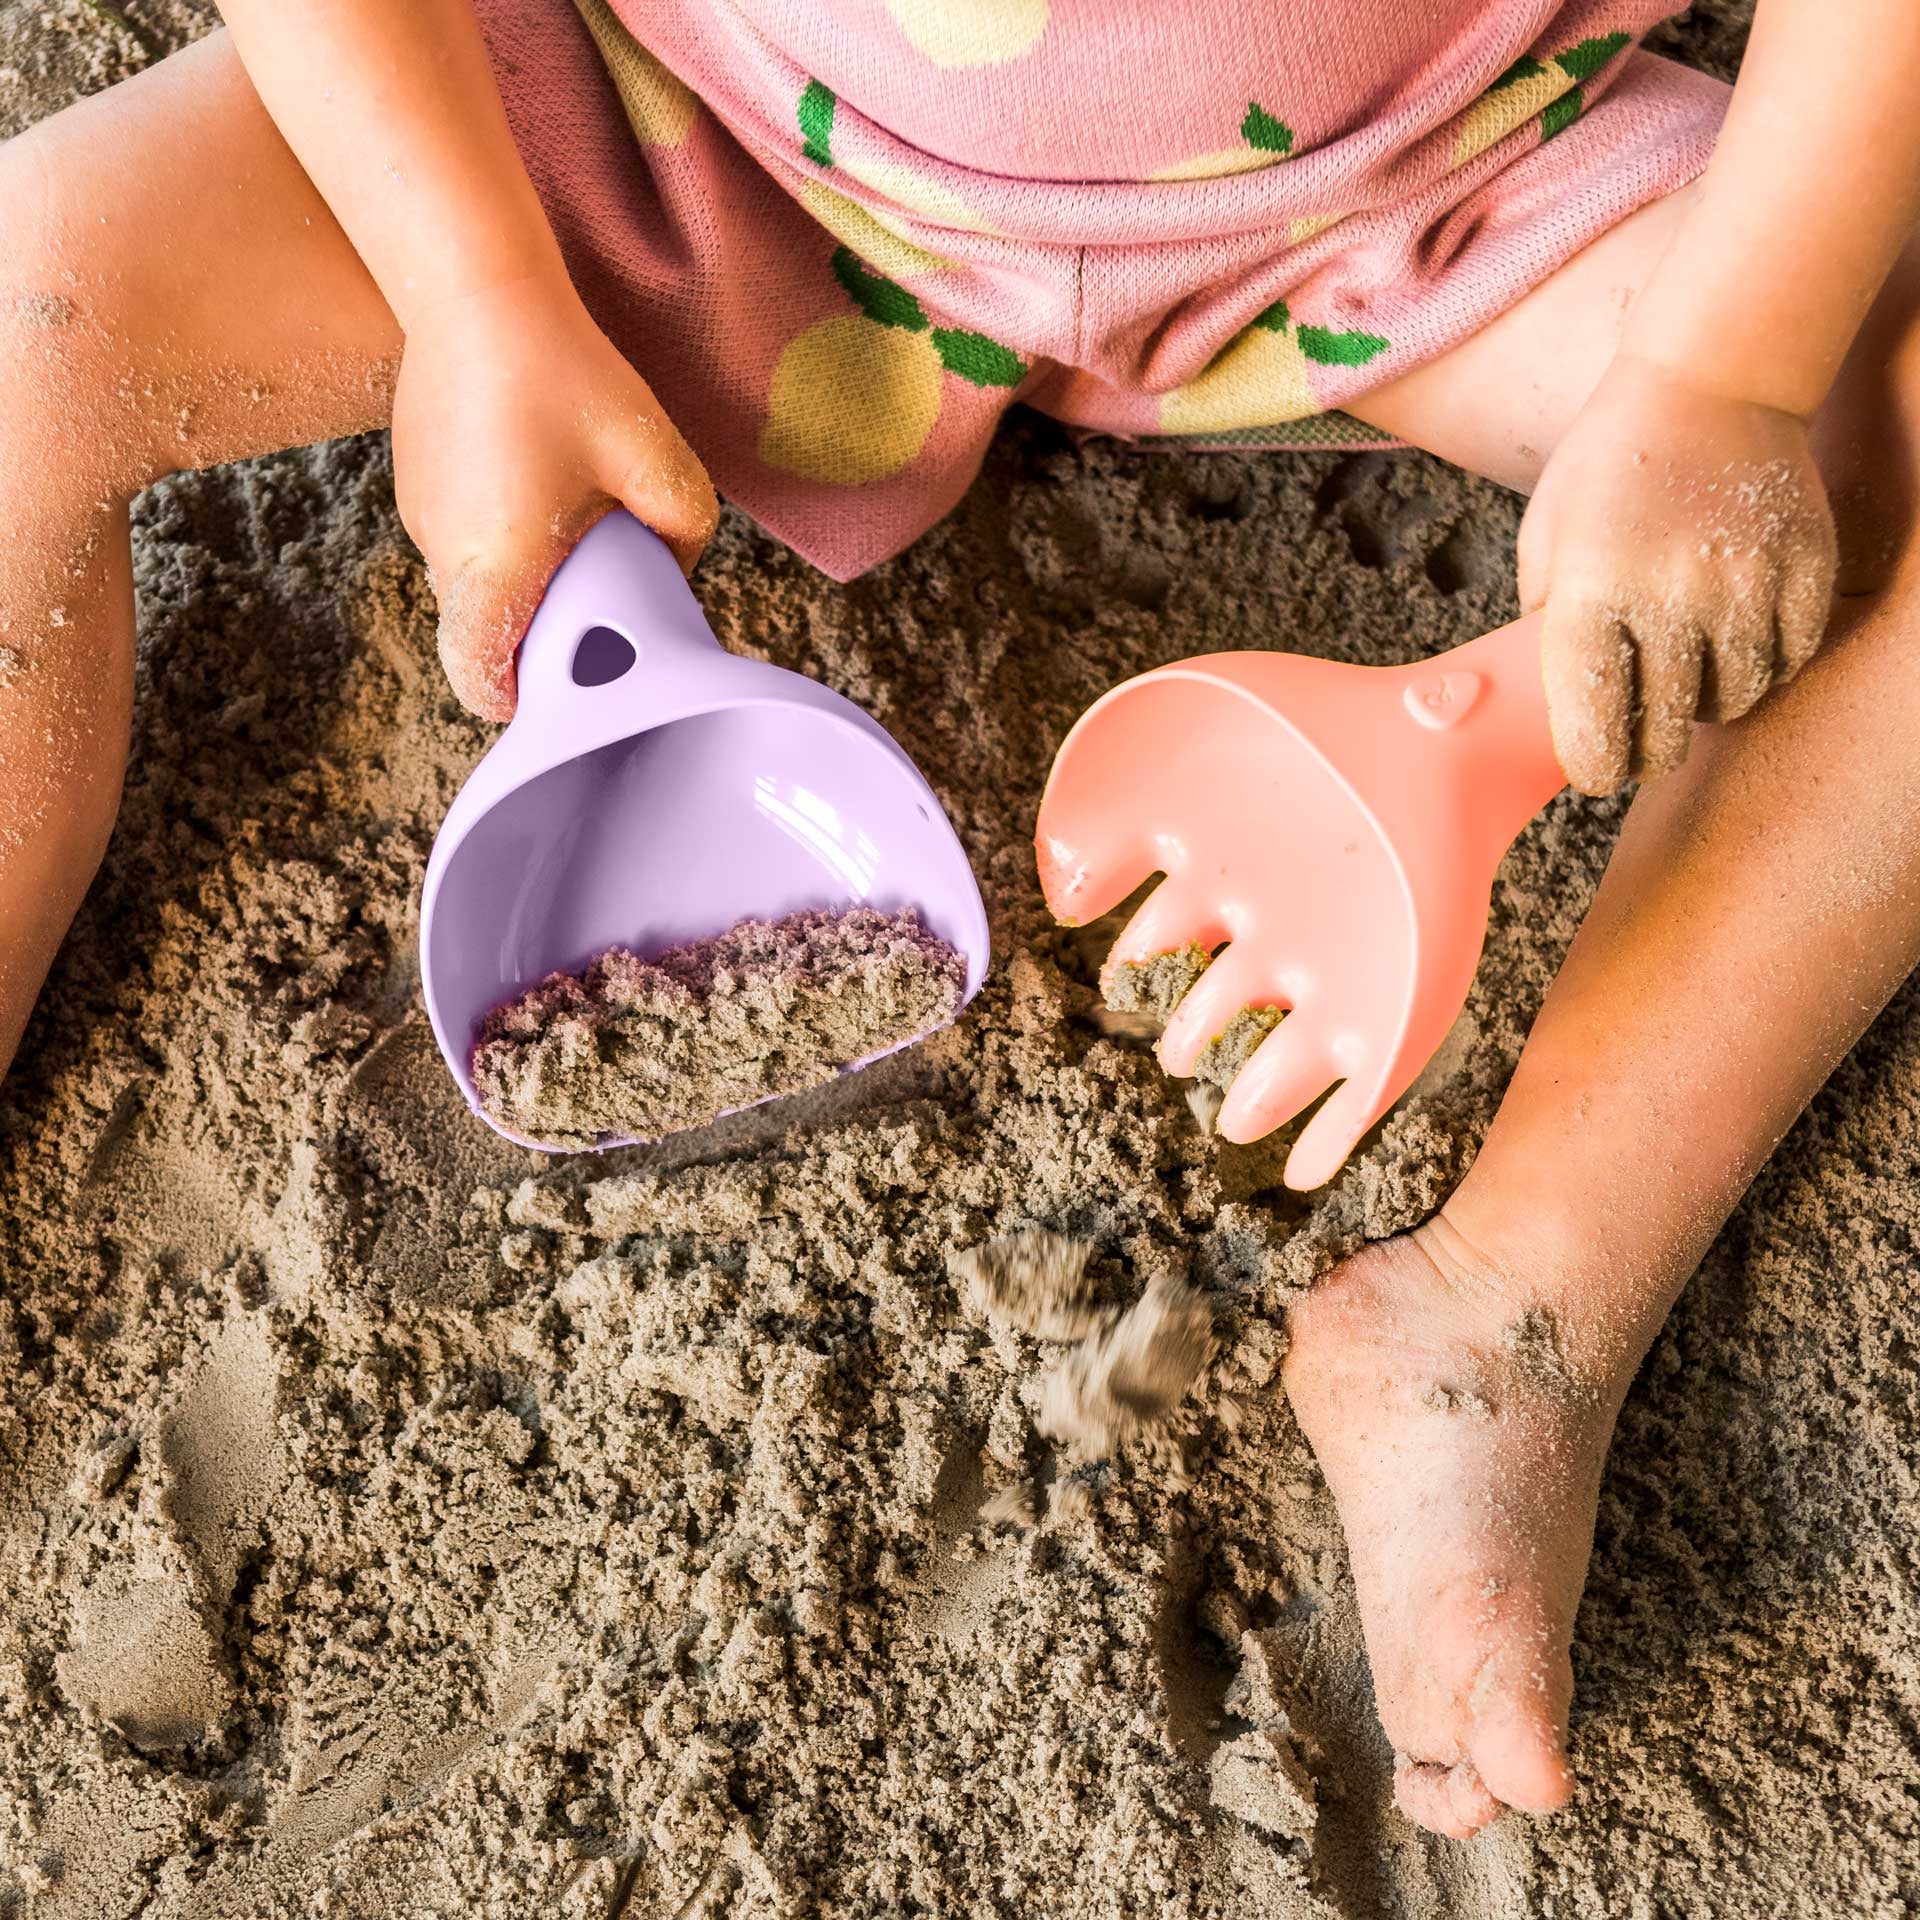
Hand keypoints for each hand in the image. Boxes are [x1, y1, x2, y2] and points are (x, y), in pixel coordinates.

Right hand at [391, 272, 718, 719]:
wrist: (474, 287)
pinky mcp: (418, 486)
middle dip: (544, 634)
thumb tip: (674, 574)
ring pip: (479, 588)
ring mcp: (422, 520)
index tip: (569, 685)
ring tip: (574, 522)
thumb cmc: (562, 373)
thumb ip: (683, 534)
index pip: (482, 682)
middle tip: (600, 593)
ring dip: (526, 578)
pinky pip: (465, 542)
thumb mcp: (656, 459)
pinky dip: (503, 537)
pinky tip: (540, 484)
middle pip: (490, 637)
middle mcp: (444, 554)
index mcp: (496, 567)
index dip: (524, 701)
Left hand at [1517, 352, 1836, 794]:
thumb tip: (1554, 703)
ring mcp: (1745, 584)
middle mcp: (1669, 597)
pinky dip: (1762, 668)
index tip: (1595, 773)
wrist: (1709, 383)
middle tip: (1640, 745)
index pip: (1593, 727)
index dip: (1595, 767)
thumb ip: (1542, 625)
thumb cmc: (1608, 466)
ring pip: (1732, 701)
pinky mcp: (1804, 568)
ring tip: (1685, 685)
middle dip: (1649, 751)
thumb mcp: (1544, 539)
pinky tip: (1733, 648)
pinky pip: (1788, 659)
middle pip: (1667, 730)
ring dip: (1706, 708)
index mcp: (1589, 596)